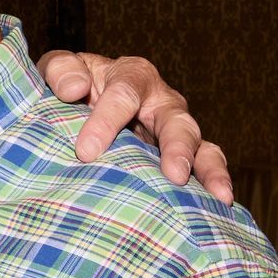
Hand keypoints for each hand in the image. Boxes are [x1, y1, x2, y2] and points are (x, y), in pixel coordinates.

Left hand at [36, 50, 232, 204]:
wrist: (78, 103)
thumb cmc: (70, 86)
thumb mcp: (58, 69)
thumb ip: (60, 70)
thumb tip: (73, 88)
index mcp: (132, 76)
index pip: (124, 95)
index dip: (106, 121)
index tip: (86, 151)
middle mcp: (161, 101)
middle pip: (176, 121)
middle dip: (176, 147)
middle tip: (173, 174)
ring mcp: (175, 129)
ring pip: (200, 145)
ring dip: (207, 169)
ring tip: (217, 195)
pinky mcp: (182, 155)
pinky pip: (205, 164)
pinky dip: (215, 182)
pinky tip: (220, 207)